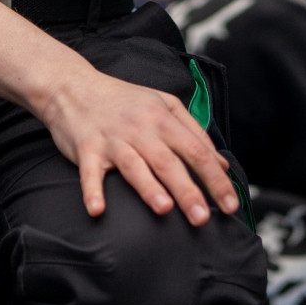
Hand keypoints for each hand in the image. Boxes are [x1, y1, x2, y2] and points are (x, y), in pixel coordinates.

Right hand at [34, 64, 236, 224]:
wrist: (74, 86)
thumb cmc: (123, 100)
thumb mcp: (163, 104)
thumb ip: (193, 132)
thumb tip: (221, 163)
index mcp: (163, 118)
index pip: (197, 150)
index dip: (216, 178)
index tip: (231, 203)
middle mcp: (140, 129)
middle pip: (169, 162)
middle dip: (188, 190)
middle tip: (203, 218)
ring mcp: (113, 140)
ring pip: (135, 166)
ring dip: (149, 188)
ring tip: (164, 208)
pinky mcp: (86, 150)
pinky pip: (90, 173)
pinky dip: (92, 191)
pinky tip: (97, 209)